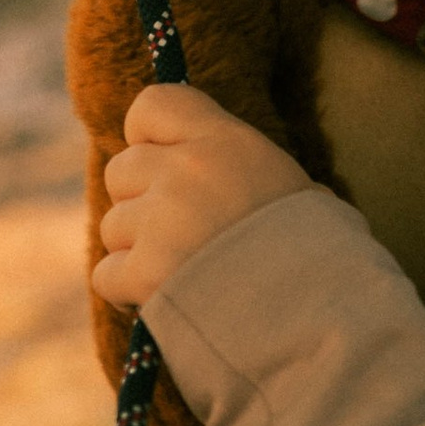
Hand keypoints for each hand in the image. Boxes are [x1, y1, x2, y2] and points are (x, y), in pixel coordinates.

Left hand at [92, 83, 310, 307]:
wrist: (317, 319)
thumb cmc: (318, 258)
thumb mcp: (297, 190)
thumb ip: (245, 170)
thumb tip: (224, 177)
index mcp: (226, 141)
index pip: (152, 106)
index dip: (149, 136)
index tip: (169, 166)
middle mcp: (186, 170)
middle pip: (122, 172)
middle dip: (142, 205)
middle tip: (184, 237)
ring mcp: (161, 221)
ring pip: (113, 227)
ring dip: (138, 254)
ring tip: (187, 275)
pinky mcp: (145, 272)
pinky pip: (106, 274)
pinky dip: (129, 293)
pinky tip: (167, 301)